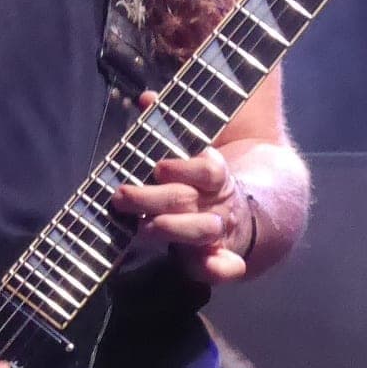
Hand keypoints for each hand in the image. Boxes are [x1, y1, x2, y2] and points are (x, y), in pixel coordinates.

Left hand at [112, 119, 252, 284]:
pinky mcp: (219, 257)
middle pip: (189, 200)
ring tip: (145, 229)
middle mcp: (218, 202)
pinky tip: (213, 268)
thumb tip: (146, 98)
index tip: (159, 168)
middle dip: (153, 199)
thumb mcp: (190, 150)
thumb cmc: (200, 179)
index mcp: (215, 175)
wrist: (244, 211)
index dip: (184, 169)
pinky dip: (221, 269)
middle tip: (121, 196)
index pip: (207, 170)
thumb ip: (169, 124)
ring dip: (174, 230)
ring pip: (201, 231)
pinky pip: (227, 266)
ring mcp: (219, 231)